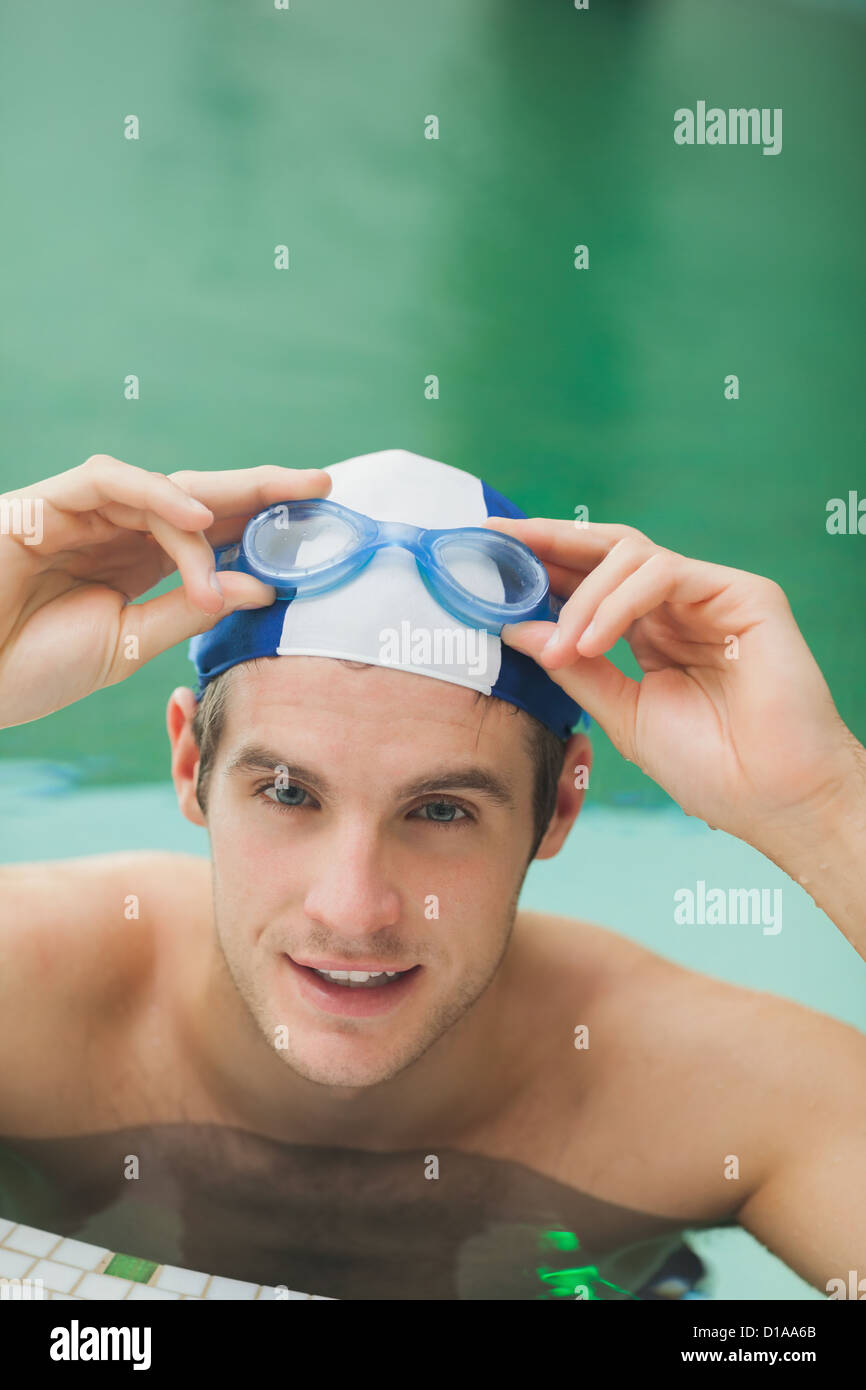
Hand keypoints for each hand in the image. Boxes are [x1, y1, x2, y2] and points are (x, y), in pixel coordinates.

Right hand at [0, 454, 331, 727]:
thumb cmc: (34, 667)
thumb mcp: (131, 645)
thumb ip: (192, 611)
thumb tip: (265, 587)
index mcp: (140, 563)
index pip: (213, 531)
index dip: (264, 522)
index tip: (321, 520)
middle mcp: (117, 531)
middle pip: (200, 497)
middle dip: (262, 490)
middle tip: (322, 485)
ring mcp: (83, 513)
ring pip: (164, 491)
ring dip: (215, 518)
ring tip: (260, 542)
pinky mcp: (46, 503)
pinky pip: (110, 482)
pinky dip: (156, 496)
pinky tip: (197, 519)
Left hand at [484, 515, 860, 846]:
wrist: (771, 798)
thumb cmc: (710, 767)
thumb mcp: (621, 715)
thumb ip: (573, 669)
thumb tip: (515, 630)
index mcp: (649, 631)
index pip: (589, 579)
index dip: (540, 564)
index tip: (486, 555)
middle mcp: (678, 605)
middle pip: (606, 549)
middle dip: (548, 542)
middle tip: (497, 544)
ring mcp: (710, 596)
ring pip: (631, 556)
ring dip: (583, 596)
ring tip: (565, 644)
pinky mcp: (743, 593)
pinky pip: (665, 572)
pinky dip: (618, 601)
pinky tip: (594, 640)